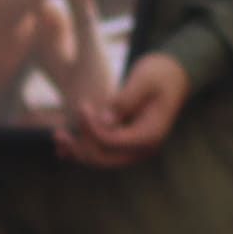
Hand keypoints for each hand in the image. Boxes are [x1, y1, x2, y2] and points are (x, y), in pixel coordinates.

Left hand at [53, 48, 191, 166]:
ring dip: (78, 151)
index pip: (112, 141)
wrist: (174, 75)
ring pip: (101, 159)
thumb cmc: (160, 73)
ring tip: (58, 137)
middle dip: (80, 147)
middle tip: (60, 133)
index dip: (91, 128)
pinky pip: (103, 153)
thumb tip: (105, 121)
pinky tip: (64, 149)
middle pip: (104, 158)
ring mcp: (135, 148)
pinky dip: (83, 151)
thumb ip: (125, 101)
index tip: (82, 106)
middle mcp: (143, 148)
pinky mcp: (127, 143)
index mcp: (150, 134)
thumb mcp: (144, 80)